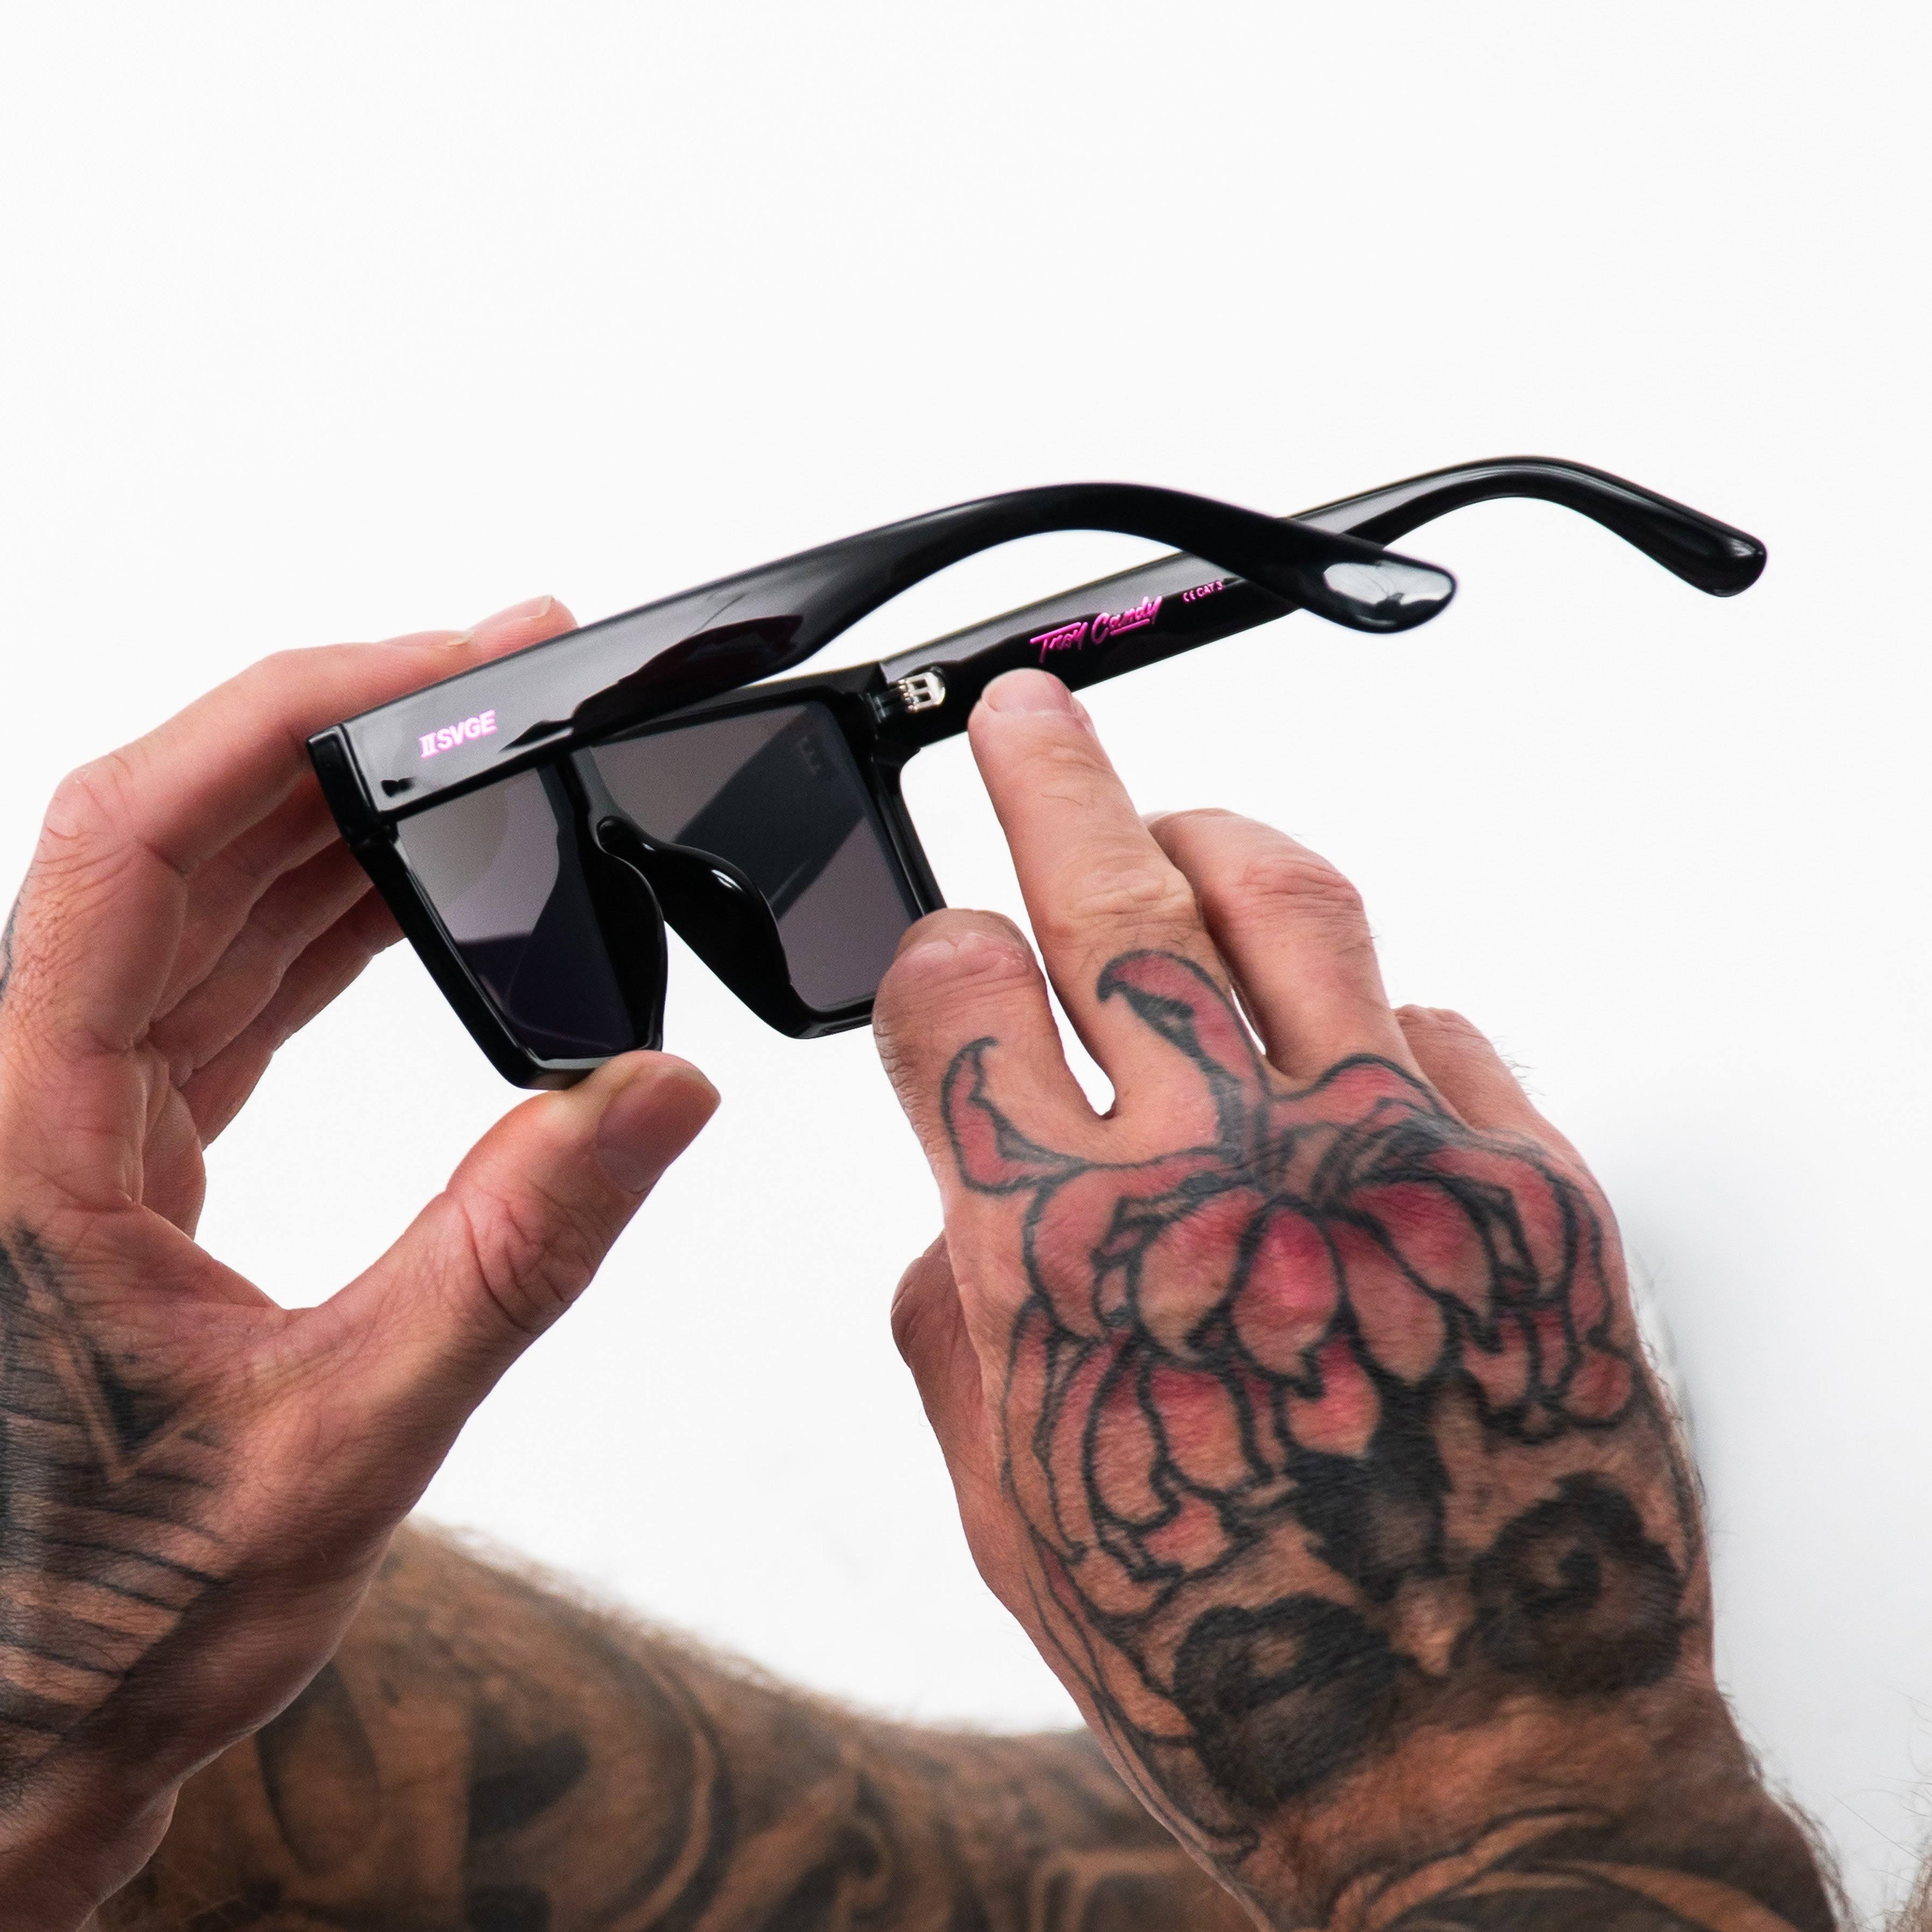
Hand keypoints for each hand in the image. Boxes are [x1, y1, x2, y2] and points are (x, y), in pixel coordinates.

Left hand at [0, 600, 716, 1927]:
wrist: (18, 1730)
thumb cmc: (103, 1620)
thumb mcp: (336, 1445)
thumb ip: (506, 1261)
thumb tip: (655, 1099)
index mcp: (21, 1126)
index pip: (137, 836)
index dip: (287, 714)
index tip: (444, 660)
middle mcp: (24, 1090)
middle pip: (178, 831)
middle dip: (346, 733)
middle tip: (507, 673)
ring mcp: (66, 1110)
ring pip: (203, 898)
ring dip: (346, 821)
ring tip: (493, 765)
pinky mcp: (117, 1145)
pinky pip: (224, 984)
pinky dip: (328, 923)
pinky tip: (423, 898)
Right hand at [874, 671, 1832, 1928]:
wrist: (1473, 1763)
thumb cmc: (1229, 1655)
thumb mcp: (1011, 1514)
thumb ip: (954, 1330)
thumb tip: (942, 1213)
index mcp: (1050, 1252)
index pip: (954, 1001)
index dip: (931, 953)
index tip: (942, 952)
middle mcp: (1212, 1172)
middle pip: (1107, 891)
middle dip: (1044, 778)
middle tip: (1021, 720)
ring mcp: (1384, 1156)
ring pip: (1288, 902)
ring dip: (1212, 832)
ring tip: (1178, 816)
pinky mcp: (1526, 1180)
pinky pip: (1435, 1024)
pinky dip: (1370, 1016)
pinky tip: (1339, 1051)